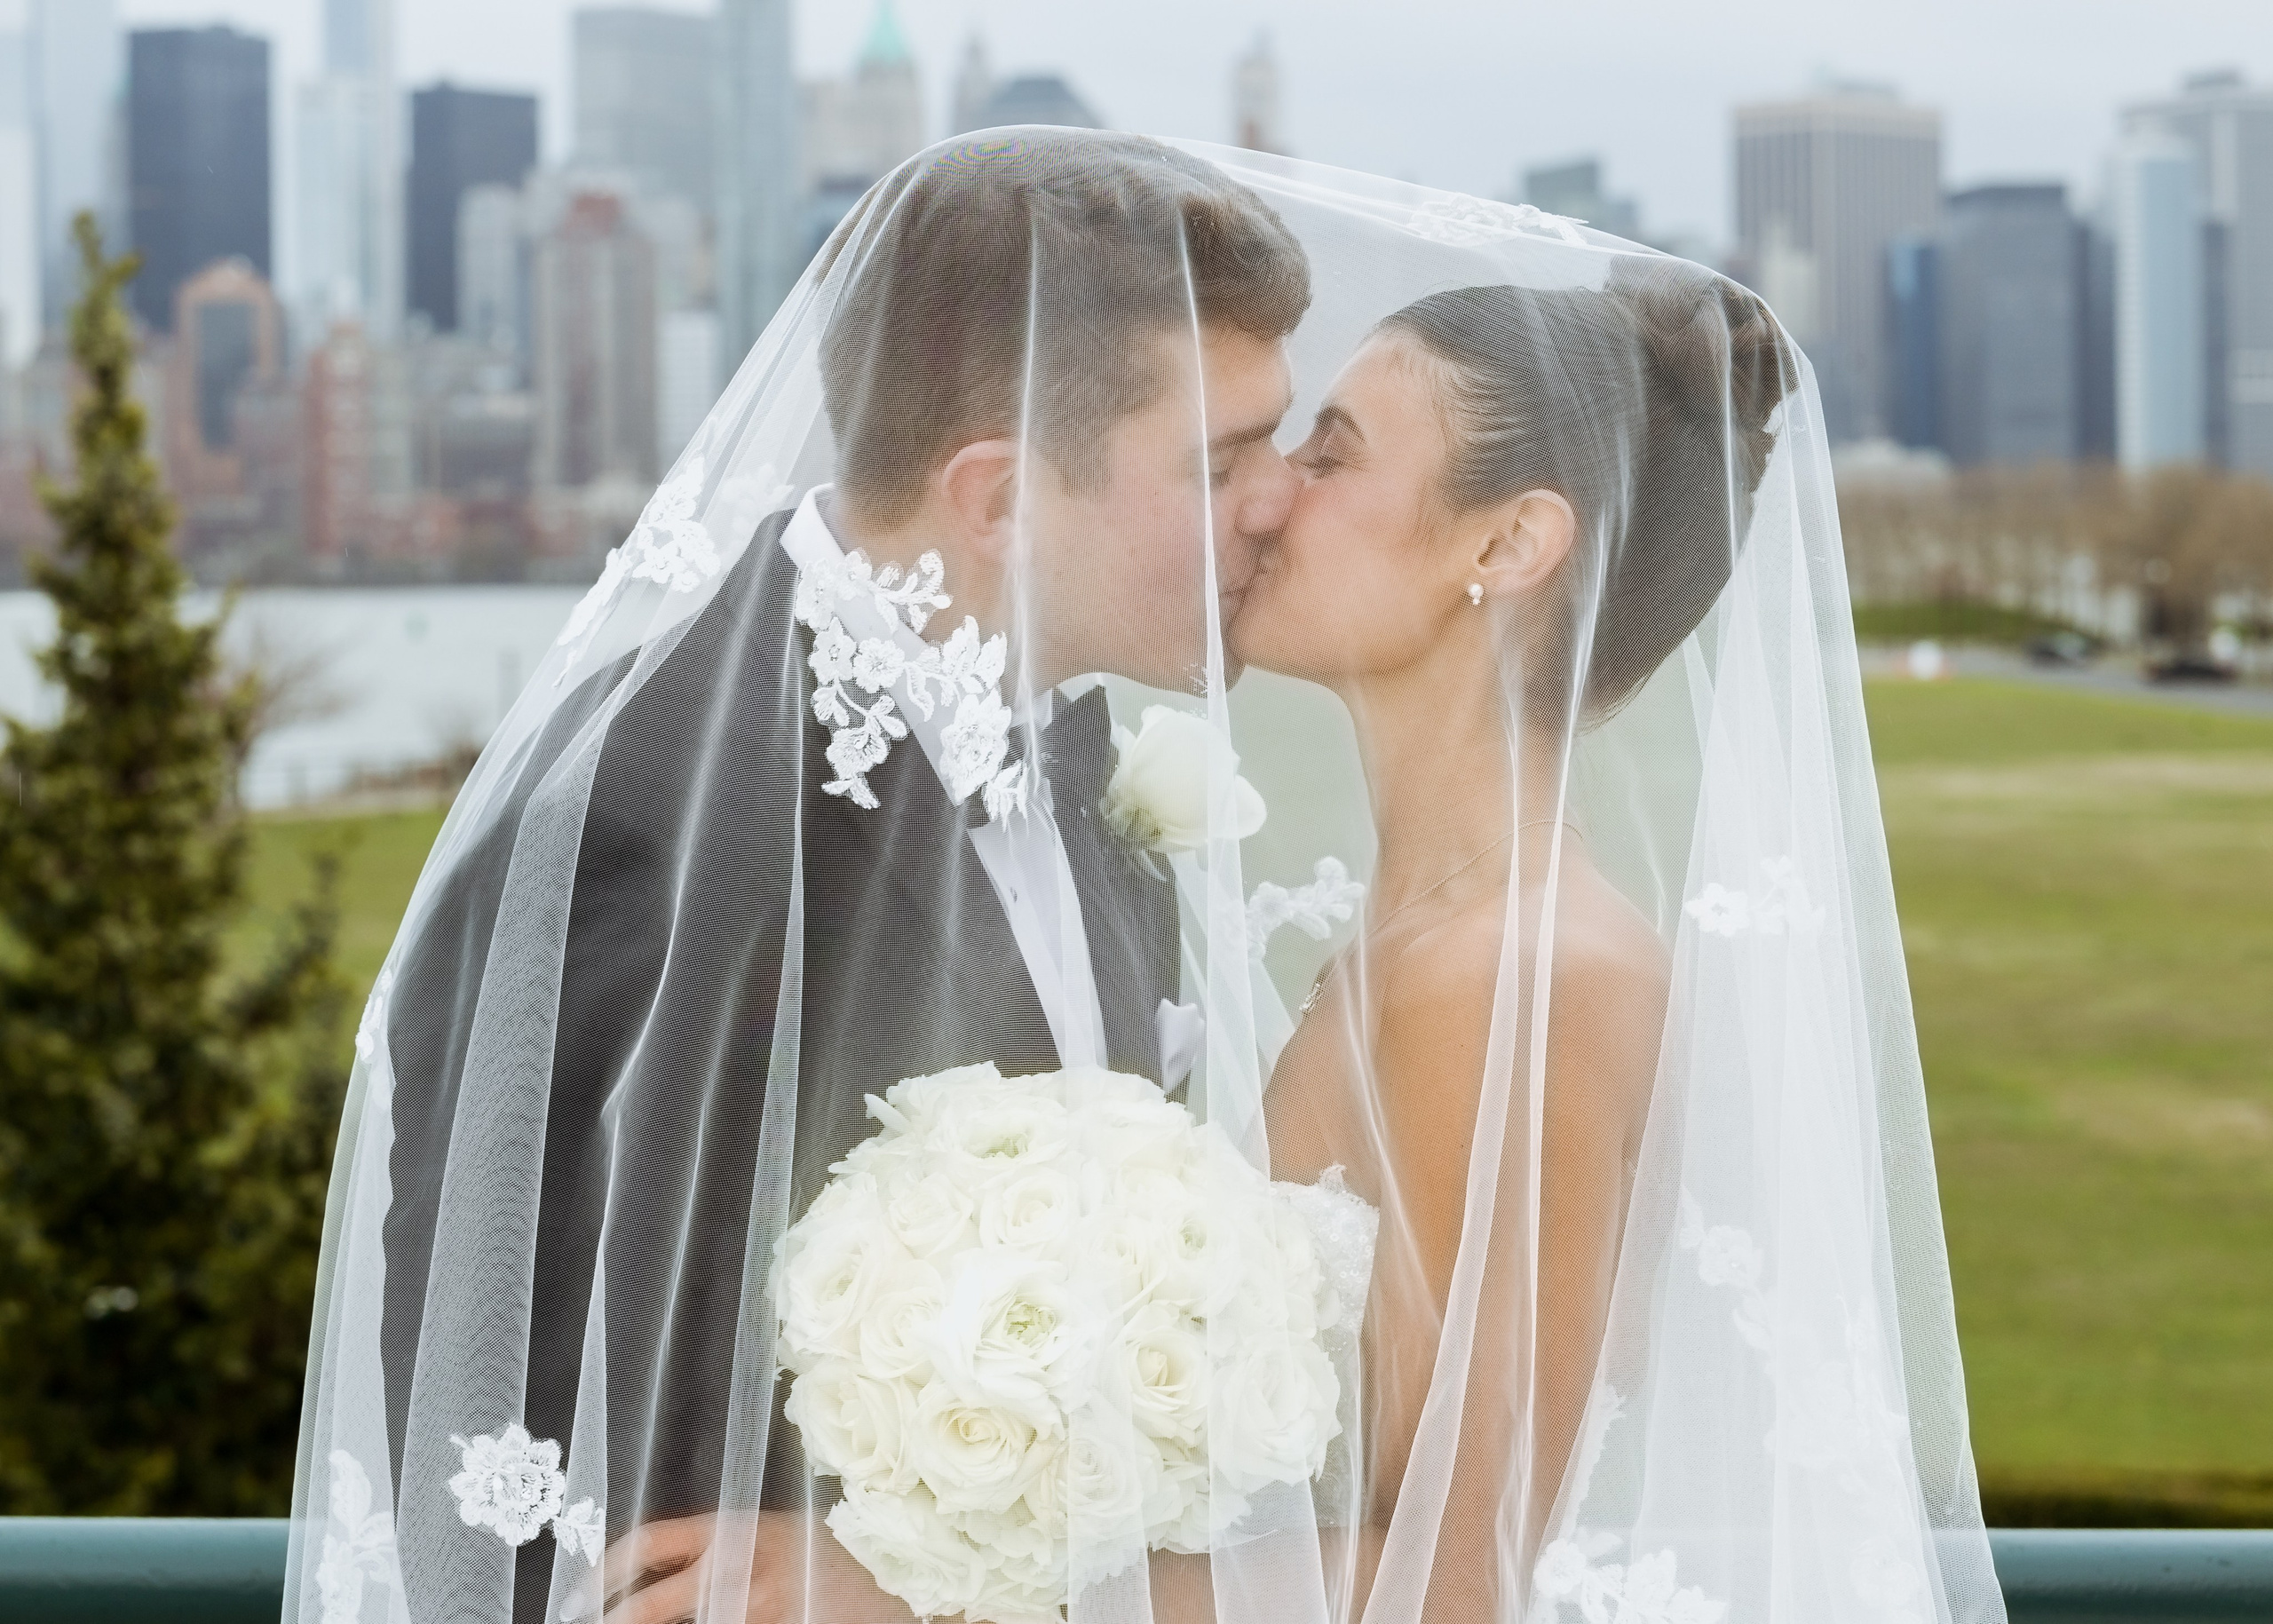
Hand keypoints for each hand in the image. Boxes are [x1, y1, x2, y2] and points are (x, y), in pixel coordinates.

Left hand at [595, 1511, 910, 1623]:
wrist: (899, 1579)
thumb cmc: (837, 1558)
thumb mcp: (780, 1534)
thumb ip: (724, 1549)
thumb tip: (659, 1578)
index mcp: (735, 1526)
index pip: (648, 1542)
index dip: (602, 1573)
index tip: (577, 1599)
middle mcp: (740, 1565)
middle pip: (650, 1605)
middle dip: (614, 1622)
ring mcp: (758, 1607)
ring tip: (660, 1622)